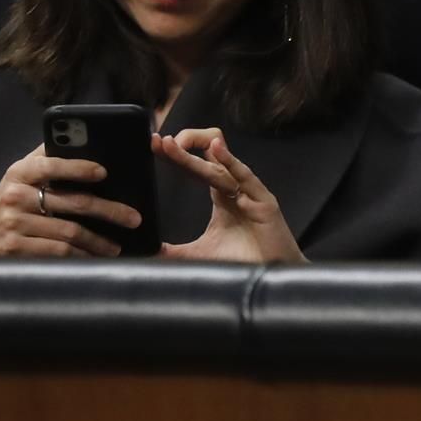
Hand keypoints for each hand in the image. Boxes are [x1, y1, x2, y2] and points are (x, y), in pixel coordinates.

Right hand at [0, 144, 138, 256]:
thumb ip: (45, 162)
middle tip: (133, 218)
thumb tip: (84, 142)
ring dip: (98, 241)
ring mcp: (15, 223)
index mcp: (20, 172)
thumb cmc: (6, 206)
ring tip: (116, 246)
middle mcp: (15, 195)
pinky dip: (81, 255)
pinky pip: (58, 251)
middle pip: (72, 202)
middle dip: (109, 211)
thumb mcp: (18, 180)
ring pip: (69, 231)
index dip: (77, 167)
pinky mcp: (16, 248)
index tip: (103, 172)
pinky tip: (94, 257)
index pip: (50, 164)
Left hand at [155, 128, 306, 263]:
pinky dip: (230, 161)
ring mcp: (250, 192)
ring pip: (220, 163)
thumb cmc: (243, 262)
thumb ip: (175, 252)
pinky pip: (246, 176)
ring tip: (173, 145)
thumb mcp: (200, 254)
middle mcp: (235, 188)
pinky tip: (216, 149)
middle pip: (207, 155)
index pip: (198, 163)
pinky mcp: (264, 202)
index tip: (155, 145)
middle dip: (181, 146)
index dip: (177, 153)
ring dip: (194, 153)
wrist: (270, 279)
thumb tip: (150, 251)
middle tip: (158, 141)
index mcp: (221, 194)